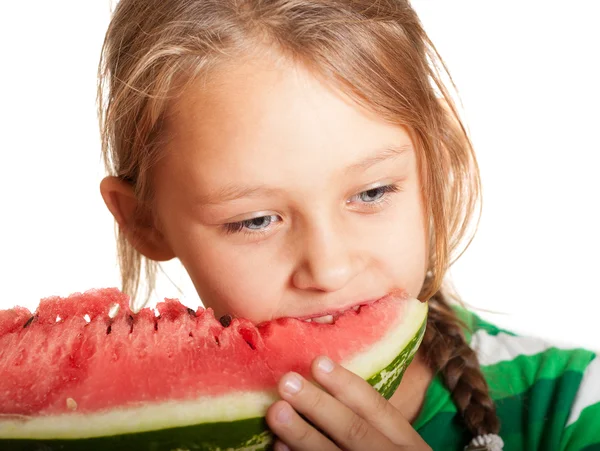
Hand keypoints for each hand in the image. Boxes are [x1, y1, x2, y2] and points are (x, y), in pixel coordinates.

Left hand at [265, 355, 431, 450]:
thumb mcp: (393, 443)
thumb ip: (369, 420)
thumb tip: (321, 378)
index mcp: (406, 443)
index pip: (377, 408)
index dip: (346, 385)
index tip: (318, 362)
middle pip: (354, 431)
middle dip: (319, 405)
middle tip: (287, 382)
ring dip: (302, 434)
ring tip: (276, 411)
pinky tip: (279, 448)